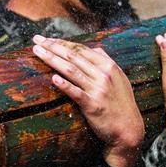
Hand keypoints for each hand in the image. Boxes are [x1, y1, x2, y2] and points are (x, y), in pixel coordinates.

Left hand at [32, 35, 143, 166]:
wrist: (128, 128)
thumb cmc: (121, 102)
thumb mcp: (119, 78)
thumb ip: (107, 62)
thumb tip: (96, 48)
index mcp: (108, 65)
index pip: (80, 49)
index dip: (62, 42)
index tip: (46, 39)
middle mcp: (103, 74)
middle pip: (73, 56)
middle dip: (52, 46)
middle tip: (36, 40)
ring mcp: (98, 89)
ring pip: (71, 70)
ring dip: (52, 59)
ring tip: (37, 52)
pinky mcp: (93, 105)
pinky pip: (76, 93)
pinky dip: (65, 85)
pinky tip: (53, 78)